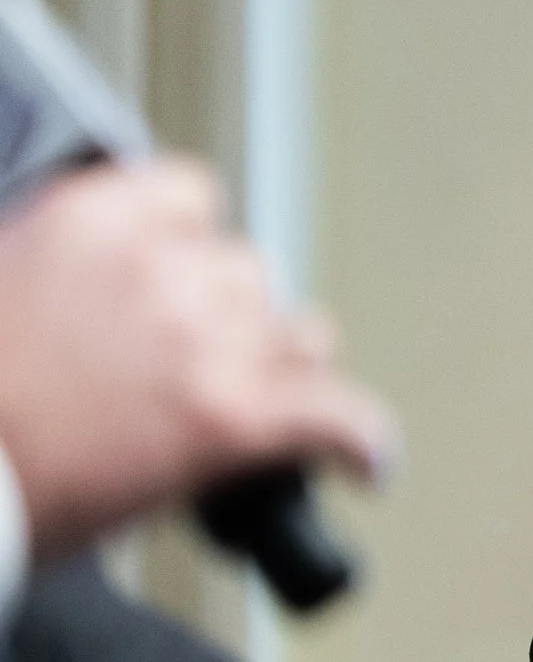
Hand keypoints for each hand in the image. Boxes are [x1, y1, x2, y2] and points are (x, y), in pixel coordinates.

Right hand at [0, 159, 396, 559]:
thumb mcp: (1, 285)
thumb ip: (64, 266)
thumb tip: (98, 293)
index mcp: (92, 220)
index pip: (193, 196)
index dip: (193, 246)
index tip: (184, 280)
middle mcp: (161, 267)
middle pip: (251, 275)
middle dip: (231, 320)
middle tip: (194, 367)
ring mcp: (205, 340)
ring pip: (301, 338)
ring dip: (282, 373)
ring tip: (251, 411)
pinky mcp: (235, 417)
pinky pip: (342, 418)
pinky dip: (361, 444)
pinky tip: (366, 466)